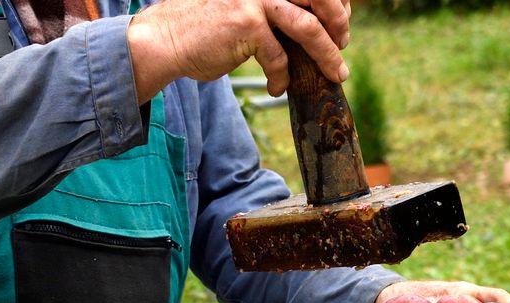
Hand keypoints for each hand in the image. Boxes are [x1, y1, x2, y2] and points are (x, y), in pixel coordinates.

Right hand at [127, 0, 351, 102]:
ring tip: (335, 74)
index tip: (340, 27)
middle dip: (339, 24)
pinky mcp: (246, 23)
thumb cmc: (211, 29)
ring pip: (309, 28)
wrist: (168, 38)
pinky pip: (280, 58)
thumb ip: (280, 11)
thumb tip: (322, 27)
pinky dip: (282, 77)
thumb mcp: (251, 10)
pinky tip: (275, 88)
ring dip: (328, 56)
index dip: (337, 4)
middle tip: (341, 46)